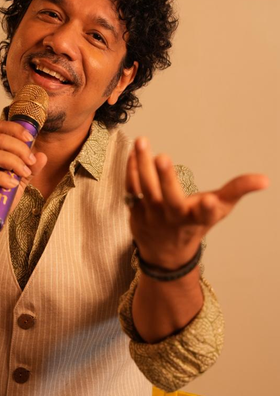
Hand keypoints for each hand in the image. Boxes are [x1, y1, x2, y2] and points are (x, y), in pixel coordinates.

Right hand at [0, 120, 46, 240]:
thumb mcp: (20, 181)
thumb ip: (31, 169)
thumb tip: (42, 156)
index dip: (15, 128)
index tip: (30, 138)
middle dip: (20, 148)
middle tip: (30, 162)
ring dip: (14, 162)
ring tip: (23, 174)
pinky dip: (4, 179)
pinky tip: (13, 185)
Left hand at [126, 137, 268, 268]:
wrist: (166, 253)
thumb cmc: (195, 224)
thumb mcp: (220, 210)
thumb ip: (238, 190)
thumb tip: (265, 179)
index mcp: (198, 218)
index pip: (206, 214)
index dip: (209, 208)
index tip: (210, 200)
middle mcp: (175, 218)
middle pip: (170, 200)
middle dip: (166, 180)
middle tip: (163, 158)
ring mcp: (153, 216)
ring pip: (146, 191)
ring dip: (142, 166)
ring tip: (142, 142)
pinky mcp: (136, 211)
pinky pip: (132, 189)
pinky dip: (131, 170)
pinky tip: (133, 151)